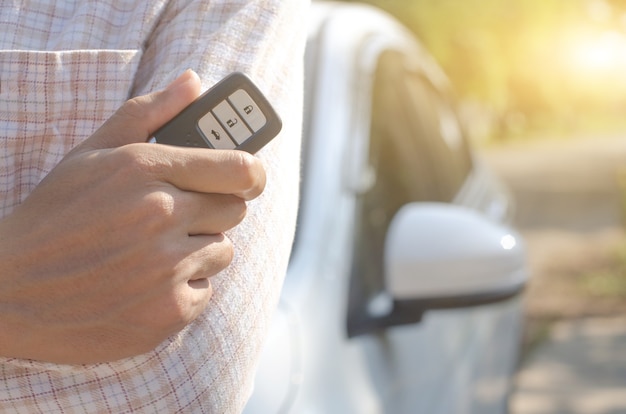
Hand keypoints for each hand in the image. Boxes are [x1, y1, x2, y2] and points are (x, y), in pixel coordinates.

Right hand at [0, 70, 265, 363]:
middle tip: (177, 216)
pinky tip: (146, 284)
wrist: (11, 291)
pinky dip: (182, 288)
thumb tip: (193, 82)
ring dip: (196, 251)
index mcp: (145, 170)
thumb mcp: (92, 153)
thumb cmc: (55, 216)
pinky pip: (204, 290)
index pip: (241, 168)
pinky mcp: (169, 311)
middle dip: (211, 211)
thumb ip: (148, 112)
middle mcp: (161, 216)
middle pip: (234, 210)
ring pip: (221, 251)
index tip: (248, 179)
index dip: (251, 174)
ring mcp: (166, 267)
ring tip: (152, 252)